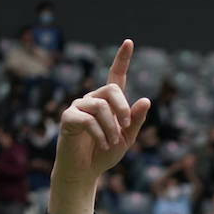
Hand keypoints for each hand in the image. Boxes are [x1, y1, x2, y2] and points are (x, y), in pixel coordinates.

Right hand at [52, 40, 151, 188]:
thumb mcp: (126, 138)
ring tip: (112, 142)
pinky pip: (88, 119)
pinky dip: (100, 134)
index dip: (122, 59)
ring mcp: (78, 107)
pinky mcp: (68, 118)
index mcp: (108, 102)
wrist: (85, 172)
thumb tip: (146, 100)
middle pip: (112, 90)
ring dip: (111, 127)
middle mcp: (92, 99)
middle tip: (126, 127)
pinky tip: (103, 144)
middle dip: (123, 108)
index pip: (116, 76)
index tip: (129, 42)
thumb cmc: (104, 153)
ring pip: (100, 106)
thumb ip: (135, 120)